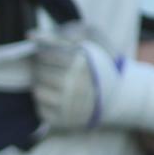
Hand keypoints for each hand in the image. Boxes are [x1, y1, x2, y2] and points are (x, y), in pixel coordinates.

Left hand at [32, 24, 153, 137]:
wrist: (122, 94)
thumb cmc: (103, 60)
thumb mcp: (91, 37)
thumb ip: (61, 32)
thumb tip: (31, 35)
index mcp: (81, 62)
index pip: (45, 54)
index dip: (44, 52)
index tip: (51, 53)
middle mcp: (74, 85)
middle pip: (39, 73)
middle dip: (42, 68)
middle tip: (54, 68)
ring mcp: (68, 106)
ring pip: (37, 91)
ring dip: (42, 84)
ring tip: (57, 82)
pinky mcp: (64, 121)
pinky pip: (40, 110)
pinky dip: (45, 102)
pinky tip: (59, 97)